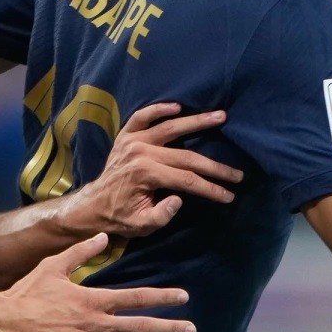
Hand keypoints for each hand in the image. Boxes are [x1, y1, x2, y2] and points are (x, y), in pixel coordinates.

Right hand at [0, 233, 194, 331]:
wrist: (4, 325)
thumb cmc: (27, 293)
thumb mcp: (53, 266)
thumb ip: (81, 252)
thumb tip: (103, 237)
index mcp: (93, 300)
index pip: (137, 298)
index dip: (163, 297)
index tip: (183, 298)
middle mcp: (95, 325)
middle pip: (140, 327)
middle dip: (169, 328)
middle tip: (191, 330)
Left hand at [67, 104, 242, 238]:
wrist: (94, 206)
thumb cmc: (120, 217)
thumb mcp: (141, 225)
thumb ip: (161, 215)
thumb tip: (180, 199)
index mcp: (146, 174)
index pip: (187, 180)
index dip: (210, 188)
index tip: (229, 194)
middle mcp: (141, 153)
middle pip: (186, 156)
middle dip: (215, 166)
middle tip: (237, 172)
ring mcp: (133, 141)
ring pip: (170, 127)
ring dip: (197, 122)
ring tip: (220, 116)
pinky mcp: (126, 135)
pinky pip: (143, 116)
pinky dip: (159, 109)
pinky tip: (178, 106)